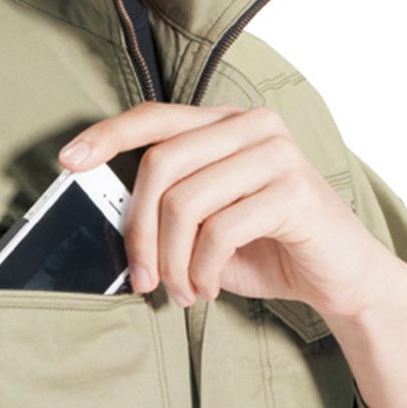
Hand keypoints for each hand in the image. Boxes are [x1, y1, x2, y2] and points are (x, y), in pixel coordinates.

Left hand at [57, 102, 406, 318]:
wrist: (339, 277)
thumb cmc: (265, 247)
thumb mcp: (205, 225)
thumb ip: (167, 208)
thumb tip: (110, 221)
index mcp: (224, 124)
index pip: (154, 117)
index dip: (106, 136)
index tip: (67, 161)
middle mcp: (251, 126)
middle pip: (160, 166)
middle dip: (138, 232)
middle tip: (141, 278)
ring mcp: (277, 153)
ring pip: (185, 203)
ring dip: (171, 262)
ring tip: (182, 290)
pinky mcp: (295, 191)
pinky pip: (220, 231)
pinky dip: (203, 270)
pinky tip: (210, 287)